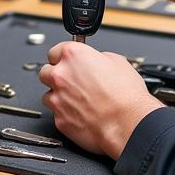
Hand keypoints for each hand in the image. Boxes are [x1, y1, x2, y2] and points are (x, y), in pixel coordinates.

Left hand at [40, 42, 162, 158]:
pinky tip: (82, 114)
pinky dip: (66, 113)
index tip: (67, 62)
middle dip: (57, 76)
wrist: (128, 124)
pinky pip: (57, 114)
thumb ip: (97, 58)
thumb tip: (93, 62)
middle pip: (46, 72)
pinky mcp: (59, 120)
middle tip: (72, 81)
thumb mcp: (117, 61)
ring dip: (59, 96)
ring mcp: (57, 99)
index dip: (63, 57)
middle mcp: (61, 75)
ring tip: (79, 100)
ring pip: (48, 94)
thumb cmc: (126, 95)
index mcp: (73, 55)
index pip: (55, 51)